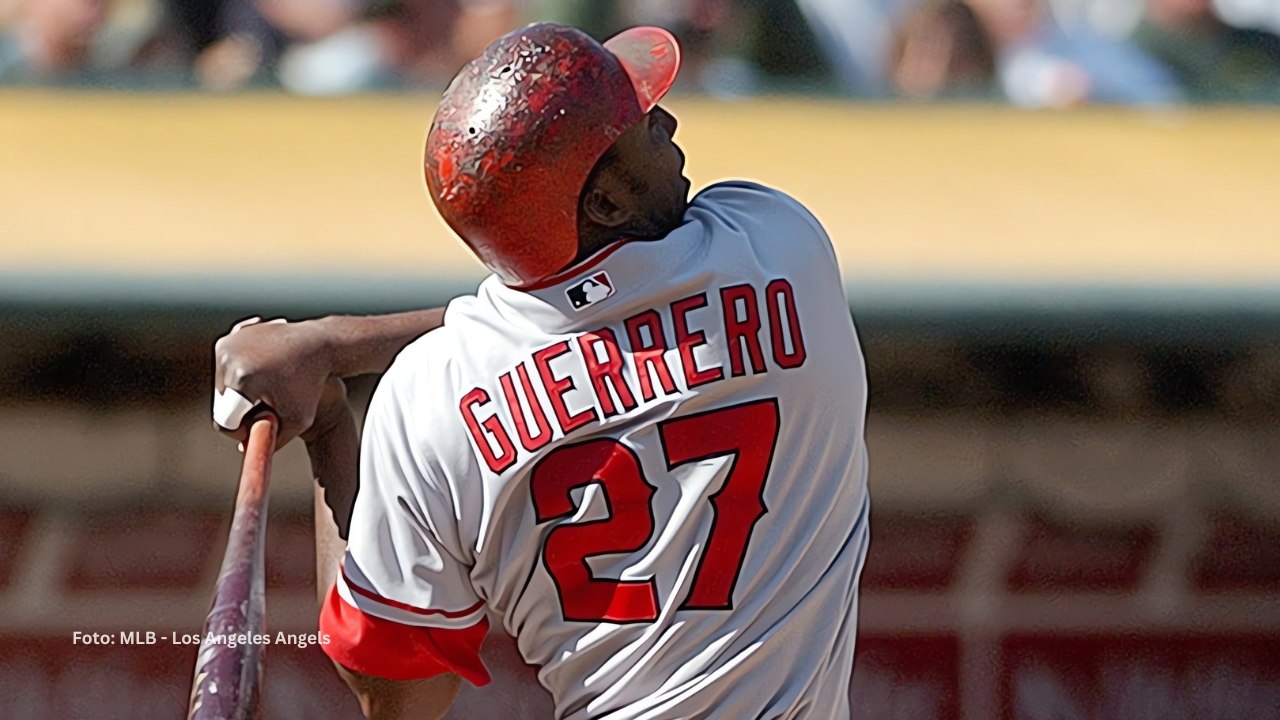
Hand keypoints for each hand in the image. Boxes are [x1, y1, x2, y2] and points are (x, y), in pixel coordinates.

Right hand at [213, 316, 336, 448]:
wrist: (320, 344)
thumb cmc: (311, 385)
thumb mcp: (298, 420)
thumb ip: (271, 441)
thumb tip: (241, 450)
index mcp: (242, 379)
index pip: (224, 420)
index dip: (240, 431)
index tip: (259, 427)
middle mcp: (229, 359)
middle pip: (221, 402)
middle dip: (241, 410)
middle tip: (267, 408)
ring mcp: (228, 344)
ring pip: (222, 384)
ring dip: (239, 393)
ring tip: (269, 391)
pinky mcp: (230, 337)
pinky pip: (226, 366)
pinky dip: (240, 373)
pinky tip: (262, 373)